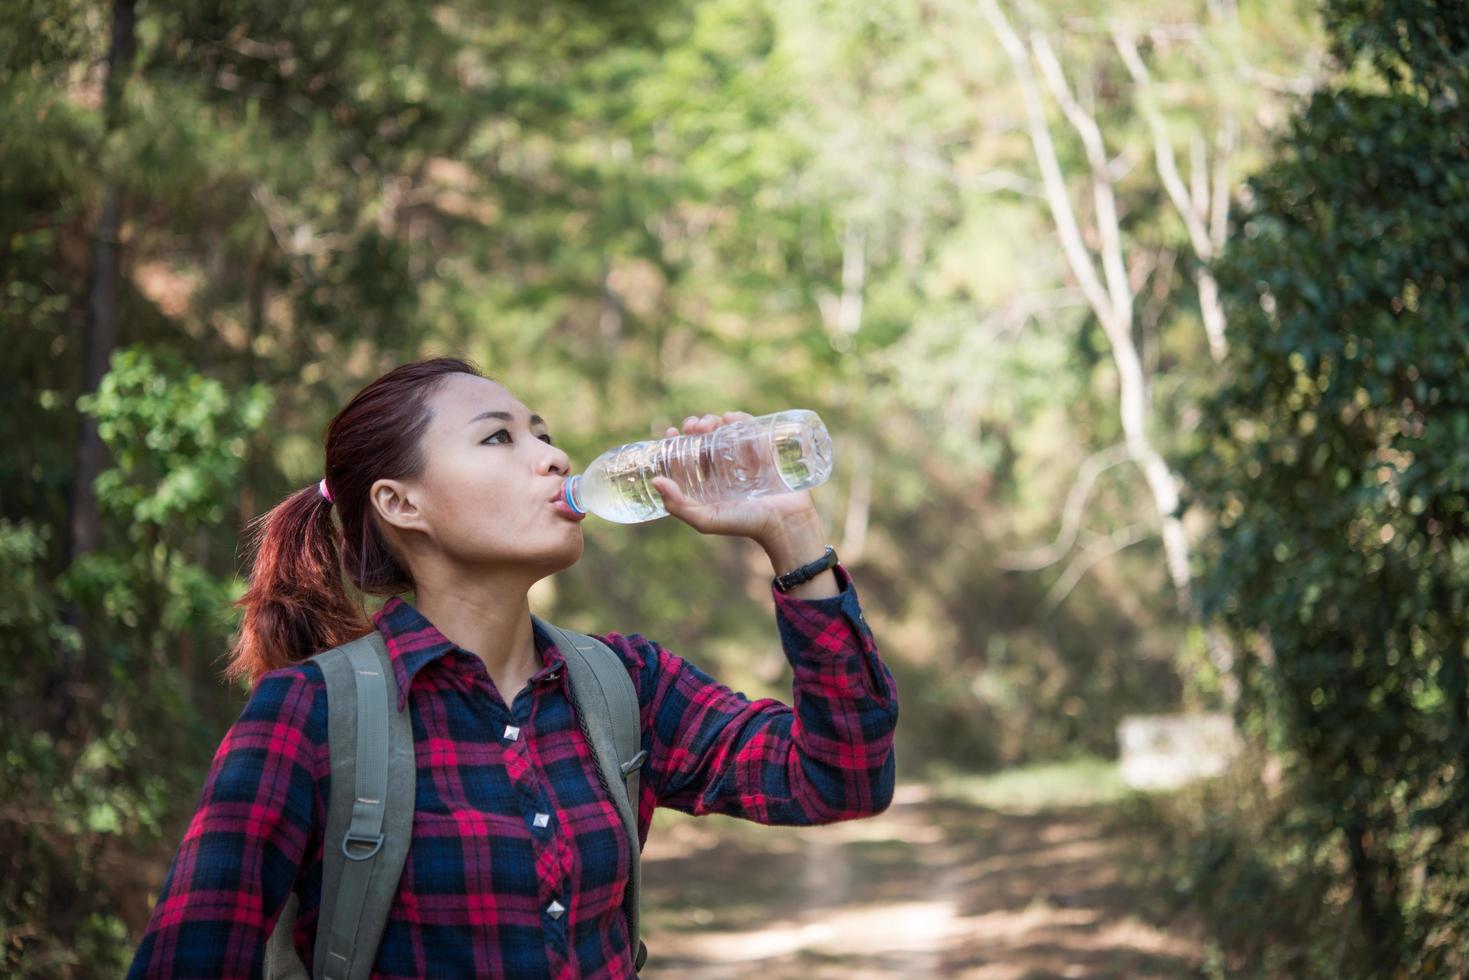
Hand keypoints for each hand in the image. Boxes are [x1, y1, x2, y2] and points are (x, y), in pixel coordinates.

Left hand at [650, 412, 823, 546]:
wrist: (785, 524)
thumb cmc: (745, 524)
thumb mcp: (706, 520)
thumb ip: (679, 506)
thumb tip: (655, 481)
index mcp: (710, 483)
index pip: (689, 457)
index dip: (677, 443)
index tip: (671, 433)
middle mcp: (726, 469)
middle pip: (707, 440)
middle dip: (697, 427)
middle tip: (694, 425)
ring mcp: (747, 458)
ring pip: (726, 431)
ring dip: (715, 421)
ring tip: (711, 423)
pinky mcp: (766, 451)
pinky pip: (752, 429)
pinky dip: (740, 419)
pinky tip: (730, 418)